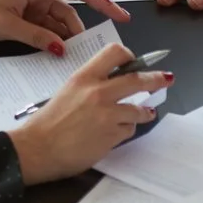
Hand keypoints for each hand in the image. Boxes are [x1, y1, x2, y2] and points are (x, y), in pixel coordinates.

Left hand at [0, 0, 129, 50]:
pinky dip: (55, 37)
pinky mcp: (27, 14)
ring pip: (60, 19)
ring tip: (76, 52)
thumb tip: (61, 47)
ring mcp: (32, 3)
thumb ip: (36, 36)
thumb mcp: (5, 27)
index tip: (116, 12)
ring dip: (68, 34)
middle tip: (98, 43)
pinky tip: (61, 50)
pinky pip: (48, 25)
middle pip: (70, 6)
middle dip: (84, 24)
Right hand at [9, 44, 171, 182]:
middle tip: (165, 79)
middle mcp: (98, 92)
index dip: (128, 56)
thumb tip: (110, 85)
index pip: (114, 53)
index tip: (133, 62)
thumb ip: (89, 86)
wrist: (37, 149)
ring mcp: (107, 114)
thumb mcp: (66, 92)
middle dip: (155, 79)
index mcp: (84, 77)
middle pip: (137, 79)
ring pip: (139, 109)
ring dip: (144, 112)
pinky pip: (129, 129)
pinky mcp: (112, 135)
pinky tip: (116, 133)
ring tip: (146, 113)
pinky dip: (126, 130)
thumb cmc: (46, 123)